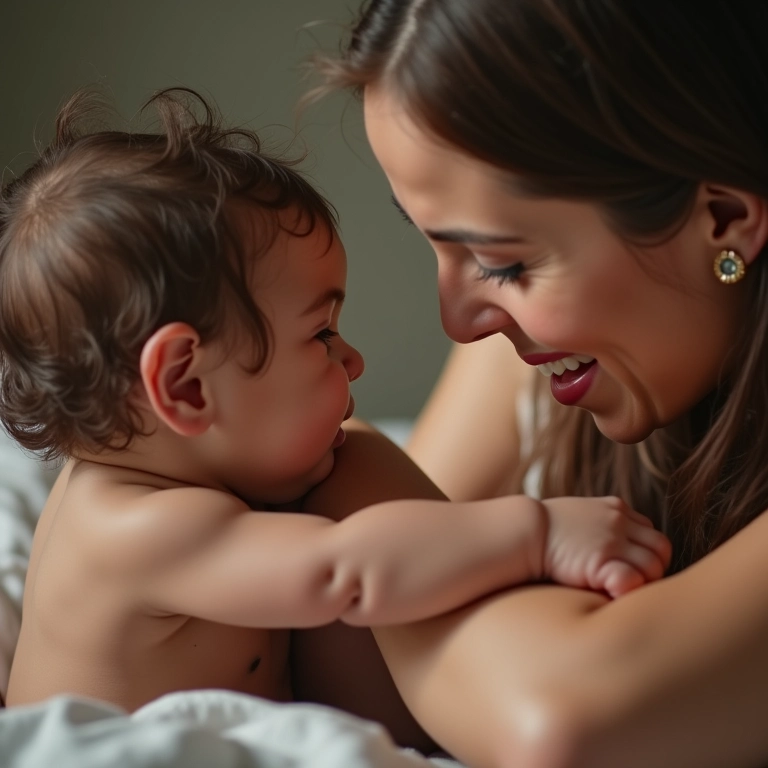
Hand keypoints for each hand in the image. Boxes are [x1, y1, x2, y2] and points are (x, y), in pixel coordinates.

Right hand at [541, 496, 670, 597]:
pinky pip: (633, 581)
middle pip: (661, 548)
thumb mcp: (579, 513)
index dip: (647, 553)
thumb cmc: (544, 528)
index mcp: (616, 508)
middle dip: (654, 569)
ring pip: (653, 566)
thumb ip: (599, 523)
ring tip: (623, 592)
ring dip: (643, 583)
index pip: (652, 532)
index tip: (632, 568)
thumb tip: (604, 543)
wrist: (523, 530)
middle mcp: (619, 521)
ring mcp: (613, 541)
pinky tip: (613, 595)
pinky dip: (630, 592)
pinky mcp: (602, 562)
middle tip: (635, 585)